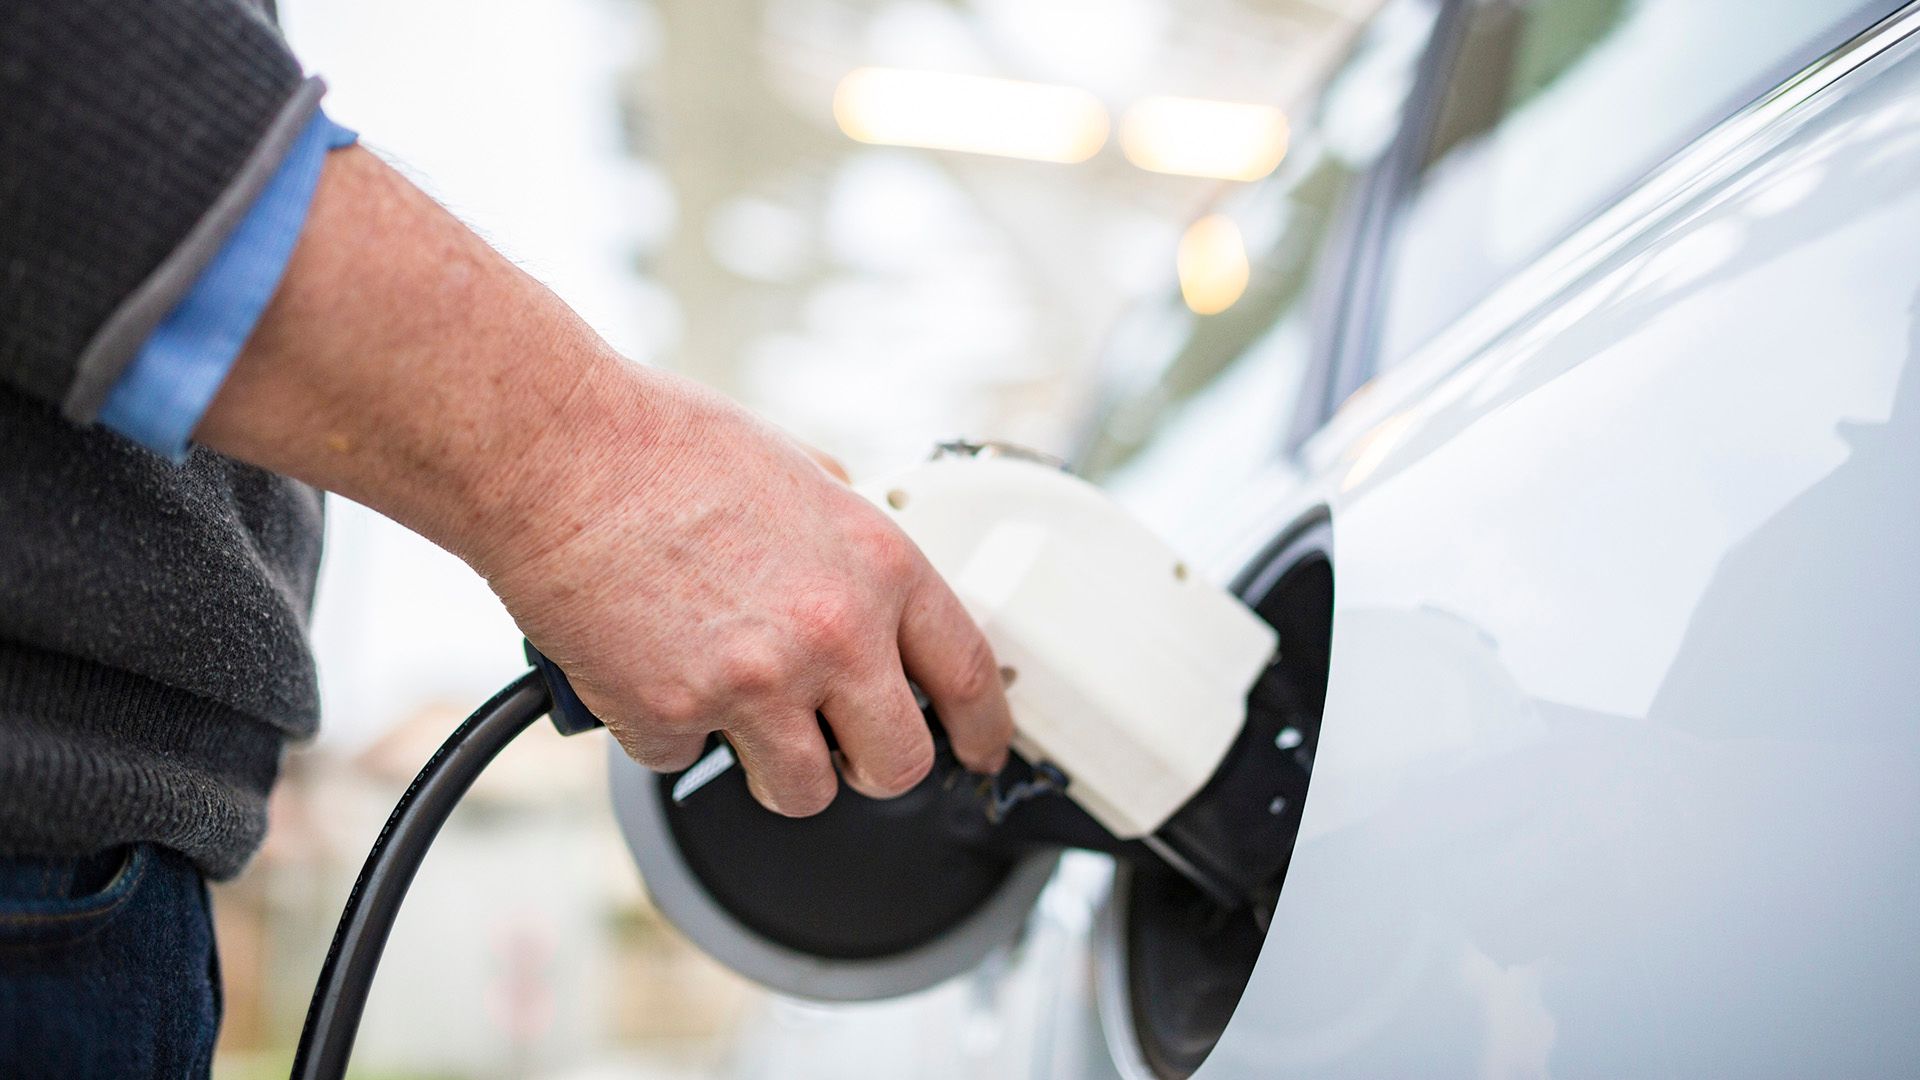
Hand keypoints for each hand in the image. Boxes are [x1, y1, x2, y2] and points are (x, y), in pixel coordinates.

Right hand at [196, 146, 1010, 814]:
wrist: (554, 453)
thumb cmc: (660, 445)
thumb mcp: (800, 473)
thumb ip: (847, 543)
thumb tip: (864, 589)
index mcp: (878, 565)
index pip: (968, 676)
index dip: (985, 729)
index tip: (979, 751)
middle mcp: (833, 633)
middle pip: (897, 765)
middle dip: (871, 766)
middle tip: (838, 746)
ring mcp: (755, 683)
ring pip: (802, 792)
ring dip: (771, 766)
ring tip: (731, 707)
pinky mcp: (673, 716)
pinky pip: (685, 763)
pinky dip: (665, 733)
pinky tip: (645, 668)